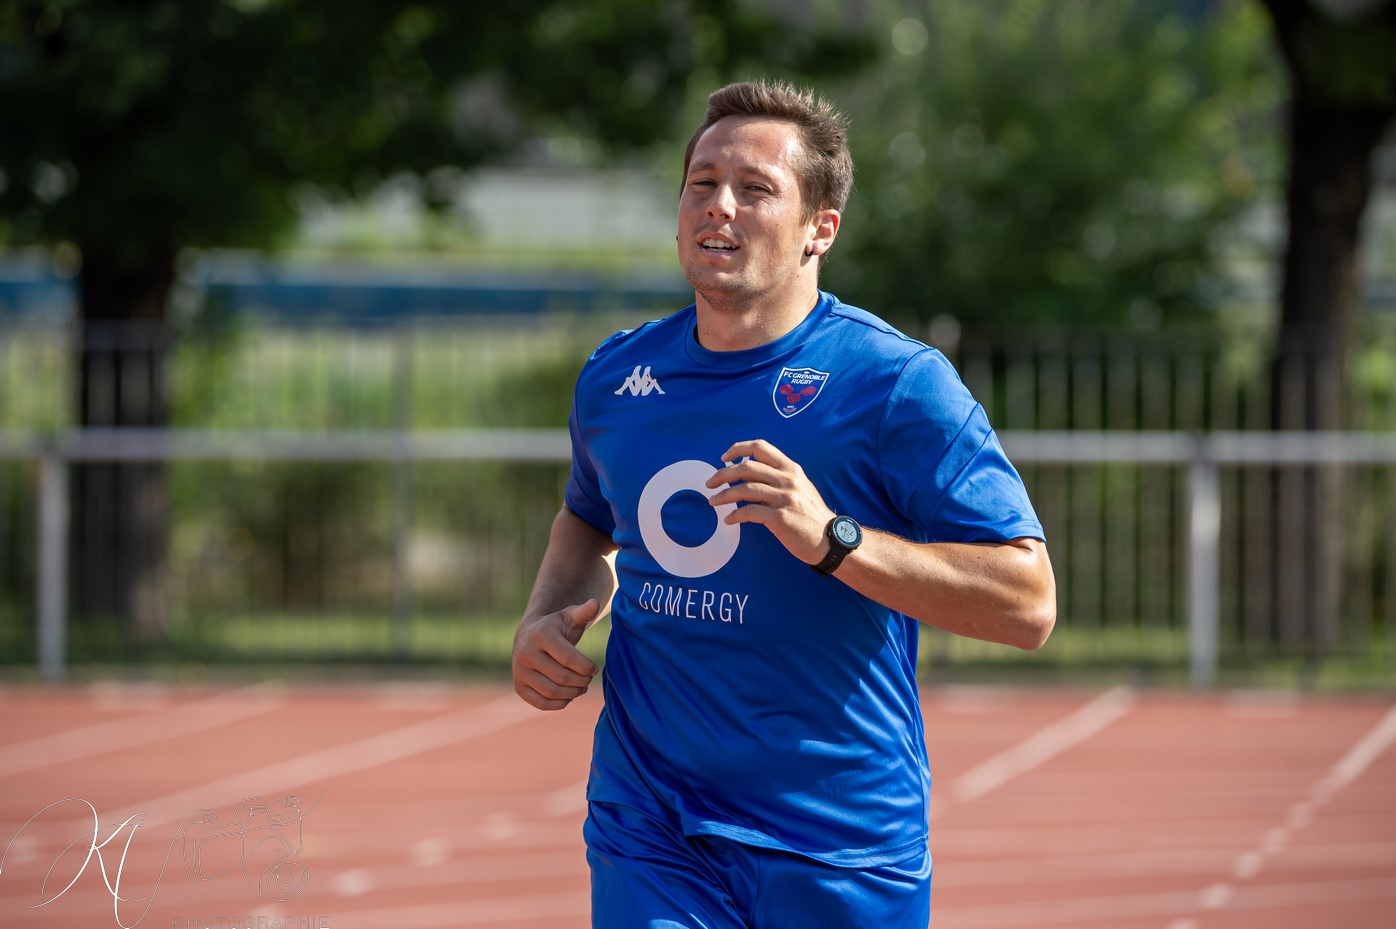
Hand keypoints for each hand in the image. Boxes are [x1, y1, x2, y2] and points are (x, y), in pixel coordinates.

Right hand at [512, 598, 600, 710]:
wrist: (530, 637)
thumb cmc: (556, 627)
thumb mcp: (569, 616)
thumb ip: (584, 612)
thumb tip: (594, 603)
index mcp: (540, 634)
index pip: (568, 658)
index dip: (586, 667)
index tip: (594, 669)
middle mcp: (525, 653)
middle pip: (561, 677)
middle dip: (581, 681)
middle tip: (589, 679)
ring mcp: (520, 672)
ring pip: (552, 692)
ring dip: (573, 693)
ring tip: (581, 687)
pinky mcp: (519, 687)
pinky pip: (542, 703)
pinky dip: (560, 703)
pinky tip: (569, 695)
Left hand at [704, 439, 834, 565]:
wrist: (830, 539)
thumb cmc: (812, 515)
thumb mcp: (800, 488)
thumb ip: (779, 478)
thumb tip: (749, 475)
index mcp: (791, 469)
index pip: (760, 447)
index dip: (738, 449)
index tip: (724, 458)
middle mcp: (787, 479)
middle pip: (746, 467)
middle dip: (722, 474)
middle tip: (710, 483)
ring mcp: (784, 498)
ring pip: (744, 489)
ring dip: (723, 495)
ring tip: (712, 502)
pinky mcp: (780, 518)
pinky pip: (749, 512)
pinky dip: (734, 515)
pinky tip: (728, 519)